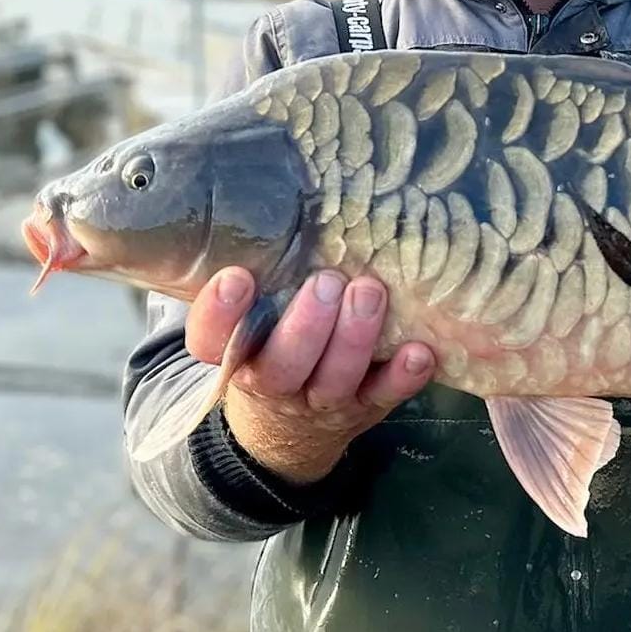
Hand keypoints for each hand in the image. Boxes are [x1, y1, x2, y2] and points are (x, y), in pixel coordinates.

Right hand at [185, 267, 435, 484]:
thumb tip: (285, 202)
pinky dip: (404, 376)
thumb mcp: (255, 320)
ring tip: (369, 293)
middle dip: (306, 324)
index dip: (219, 314)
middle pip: (282, 365)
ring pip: (335, 379)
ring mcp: (323, 401)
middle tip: (326, 282)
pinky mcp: (366, 407)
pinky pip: (385, 396)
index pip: (210, 342)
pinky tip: (420, 350)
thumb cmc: (274, 346)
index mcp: (236, 356)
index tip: (237, 276)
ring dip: (355, 338)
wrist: (292, 428)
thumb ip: (264, 279)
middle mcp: (274, 384)